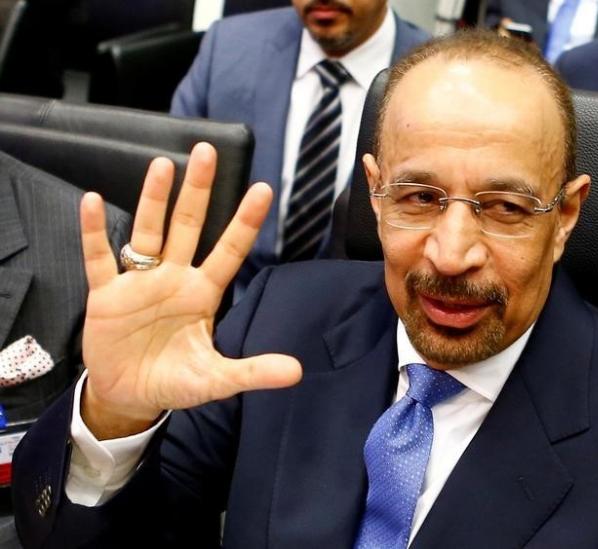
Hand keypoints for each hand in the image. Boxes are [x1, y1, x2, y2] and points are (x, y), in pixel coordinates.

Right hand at [80, 143, 301, 438]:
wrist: (128, 396)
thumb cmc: (173, 381)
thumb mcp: (215, 379)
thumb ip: (252, 371)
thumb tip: (296, 372)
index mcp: (202, 293)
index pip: (229, 250)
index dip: (244, 222)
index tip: (263, 189)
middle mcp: (173, 278)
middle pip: (188, 226)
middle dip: (198, 191)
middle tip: (206, 152)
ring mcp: (139, 283)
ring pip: (148, 232)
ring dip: (154, 200)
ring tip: (163, 166)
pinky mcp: (106, 295)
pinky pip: (99, 258)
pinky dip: (94, 232)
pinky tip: (91, 201)